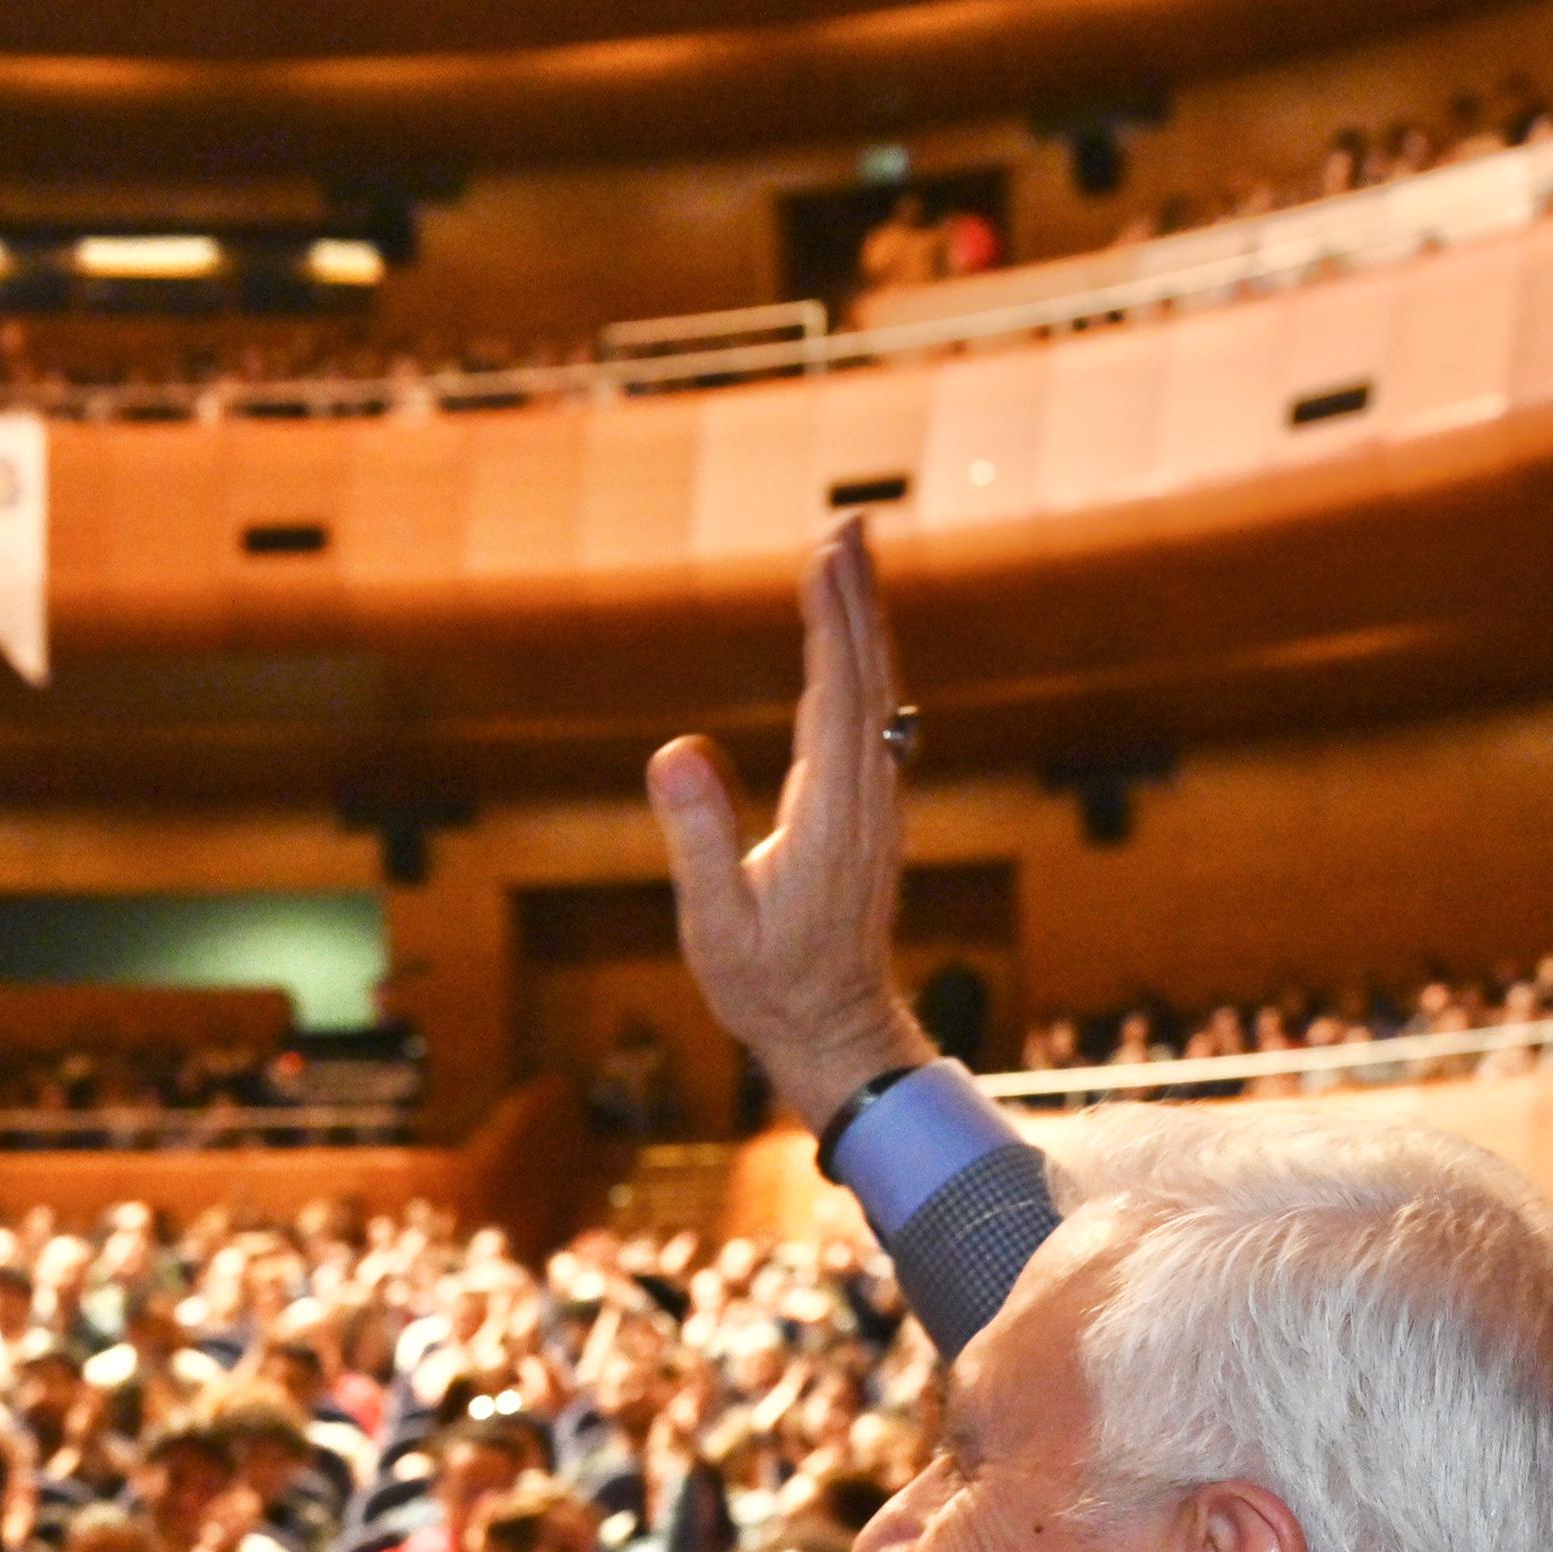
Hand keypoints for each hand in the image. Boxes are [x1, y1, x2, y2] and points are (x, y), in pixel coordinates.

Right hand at [647, 522, 923, 1128]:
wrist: (834, 1028)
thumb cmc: (765, 984)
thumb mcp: (715, 925)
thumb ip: (699, 839)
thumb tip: (675, 750)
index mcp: (829, 817)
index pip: (836, 699)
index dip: (832, 626)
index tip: (824, 559)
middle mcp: (866, 800)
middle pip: (868, 680)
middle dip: (857, 598)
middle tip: (851, 523)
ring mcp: (877, 805)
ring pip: (877, 695)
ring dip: (864, 622)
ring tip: (850, 557)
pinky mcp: (873, 813)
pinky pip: (873, 720)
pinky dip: (862, 665)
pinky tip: (852, 640)